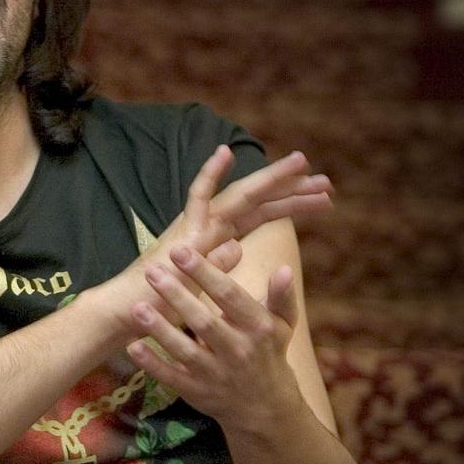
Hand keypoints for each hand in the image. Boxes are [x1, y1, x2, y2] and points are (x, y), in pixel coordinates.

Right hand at [101, 145, 329, 329]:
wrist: (135, 311)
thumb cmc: (166, 302)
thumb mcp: (205, 285)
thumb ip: (220, 264)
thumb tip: (238, 248)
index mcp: (220, 238)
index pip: (264, 216)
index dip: (293, 205)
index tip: (326, 200)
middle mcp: (212, 225)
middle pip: (259, 201)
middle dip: (293, 188)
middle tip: (327, 181)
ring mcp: (198, 224)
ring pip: (241, 194)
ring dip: (271, 179)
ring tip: (302, 163)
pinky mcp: (183, 230)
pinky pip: (197, 195)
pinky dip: (209, 173)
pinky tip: (224, 152)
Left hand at [125, 245, 303, 433]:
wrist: (267, 410)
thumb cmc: (269, 353)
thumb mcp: (282, 325)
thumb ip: (281, 296)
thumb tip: (284, 269)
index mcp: (257, 328)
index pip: (228, 296)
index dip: (204, 273)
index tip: (180, 251)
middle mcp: (238, 351)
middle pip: (203, 321)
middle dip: (177, 295)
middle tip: (152, 271)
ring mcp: (216, 374)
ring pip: (185, 350)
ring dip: (160, 329)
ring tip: (137, 307)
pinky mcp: (198, 392)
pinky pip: (172, 377)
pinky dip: (152, 364)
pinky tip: (133, 346)